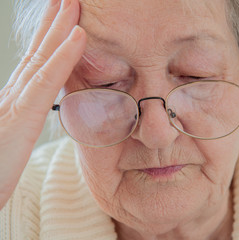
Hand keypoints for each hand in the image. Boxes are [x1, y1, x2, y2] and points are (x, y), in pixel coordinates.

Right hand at [0, 0, 85, 208]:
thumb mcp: (14, 140)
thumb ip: (25, 120)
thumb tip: (38, 107)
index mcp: (16, 101)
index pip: (37, 62)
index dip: (51, 37)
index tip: (65, 15)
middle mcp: (14, 95)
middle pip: (38, 51)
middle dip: (55, 22)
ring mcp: (14, 103)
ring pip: (43, 57)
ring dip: (61, 27)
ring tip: (75, 3)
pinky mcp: (19, 117)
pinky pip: (46, 81)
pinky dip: (64, 56)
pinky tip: (79, 36)